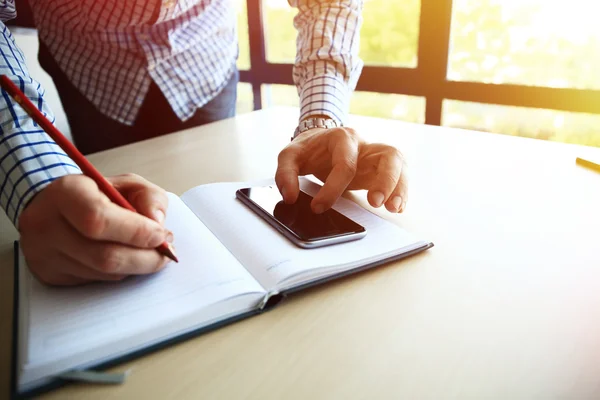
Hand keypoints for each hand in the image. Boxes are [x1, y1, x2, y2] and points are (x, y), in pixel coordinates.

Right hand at [18, 173, 172, 285]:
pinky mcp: (49, 274)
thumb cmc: (96, 194)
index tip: (162, 236)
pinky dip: (118, 273)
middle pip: (104, 256)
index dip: (137, 232)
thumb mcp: (127, 183)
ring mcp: (43, 253)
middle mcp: (47, 224)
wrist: (54, 207)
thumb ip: (150, 197)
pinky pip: (94, 281)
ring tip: (147, 253)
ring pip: (103, 273)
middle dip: (145, 258)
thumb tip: (158, 224)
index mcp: (66, 192)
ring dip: (134, 267)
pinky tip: (124, 258)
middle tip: (165, 253)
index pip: (99, 219)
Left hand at [275, 126, 407, 213]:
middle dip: (385, 180)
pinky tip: (397, 208)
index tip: (318, 208)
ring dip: (400, 187)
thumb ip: (285, 175)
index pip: (345, 163)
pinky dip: (401, 193)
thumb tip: (289, 197)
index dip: (333, 188)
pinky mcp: (381, 170)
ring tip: (393, 208)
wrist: (319, 140)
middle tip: (375, 203)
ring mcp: (376, 157)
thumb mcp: (289, 156)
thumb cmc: (308, 149)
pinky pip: (400, 178)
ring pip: (400, 165)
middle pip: (388, 156)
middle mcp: (365, 145)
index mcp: (342, 138)